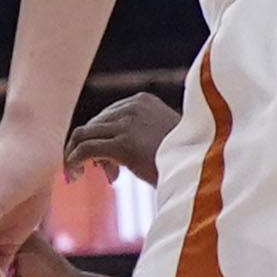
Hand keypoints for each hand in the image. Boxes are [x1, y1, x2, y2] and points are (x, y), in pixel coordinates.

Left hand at [65, 90, 179, 181]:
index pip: (106, 115)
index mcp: (143, 101)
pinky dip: (73, 161)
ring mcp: (127, 125)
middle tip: (105, 173)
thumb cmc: (183, 163)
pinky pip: (85, 149)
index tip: (106, 162)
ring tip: (81, 174)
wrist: (203, 175)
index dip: (101, 138)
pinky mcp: (123, 145)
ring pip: (84, 134)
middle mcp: (134, 107)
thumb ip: (135, 137)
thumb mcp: (160, 140)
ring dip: (79, 156)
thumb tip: (101, 155)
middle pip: (94, 124)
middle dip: (92, 149)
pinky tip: (73, 175)